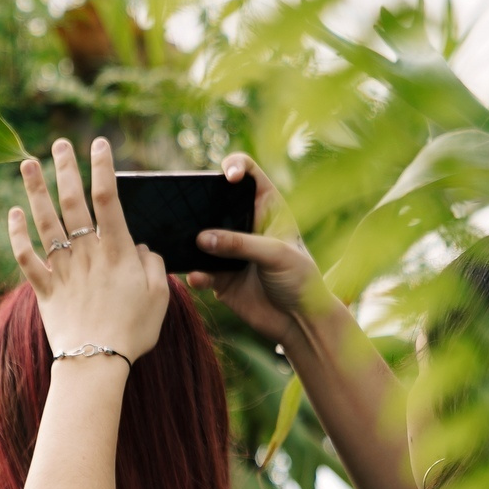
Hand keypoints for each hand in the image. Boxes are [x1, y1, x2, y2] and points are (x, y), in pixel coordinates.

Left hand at [9, 136, 168, 364]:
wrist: (97, 364)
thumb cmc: (134, 331)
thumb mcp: (159, 295)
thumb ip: (152, 263)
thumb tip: (140, 245)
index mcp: (117, 251)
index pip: (108, 198)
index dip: (103, 167)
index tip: (99, 143)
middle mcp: (87, 254)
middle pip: (73, 203)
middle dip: (66, 169)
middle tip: (59, 144)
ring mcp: (63, 271)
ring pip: (45, 223)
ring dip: (35, 190)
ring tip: (27, 163)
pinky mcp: (45, 290)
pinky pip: (26, 258)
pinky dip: (17, 235)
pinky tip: (12, 214)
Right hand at [186, 153, 327, 348]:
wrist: (298, 321)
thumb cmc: (300, 279)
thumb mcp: (276, 254)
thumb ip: (240, 244)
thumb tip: (201, 238)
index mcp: (266, 208)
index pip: (247, 174)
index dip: (234, 167)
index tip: (226, 178)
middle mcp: (244, 226)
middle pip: (214, 204)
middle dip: (198, 205)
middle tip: (188, 213)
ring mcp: (229, 252)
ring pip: (200, 238)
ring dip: (190, 242)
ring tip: (189, 248)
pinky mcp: (218, 278)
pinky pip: (199, 271)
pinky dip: (195, 274)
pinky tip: (198, 278)